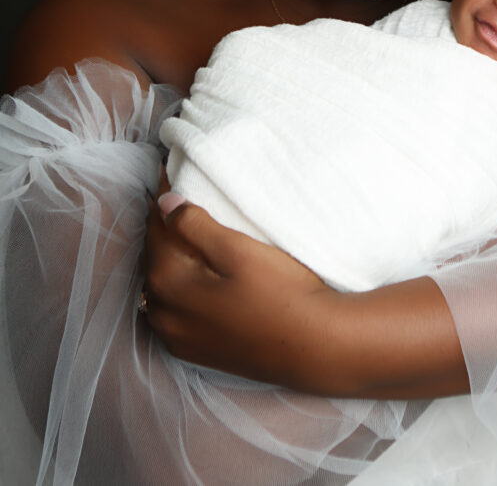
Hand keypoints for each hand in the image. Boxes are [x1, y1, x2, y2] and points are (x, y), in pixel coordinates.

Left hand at [143, 168, 335, 388]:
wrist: (316, 346)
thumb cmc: (281, 293)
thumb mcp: (238, 250)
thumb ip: (194, 225)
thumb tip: (165, 204)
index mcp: (169, 282)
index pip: (157, 226)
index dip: (164, 196)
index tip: (168, 169)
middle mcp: (163, 314)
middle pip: (155, 257)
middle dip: (164, 226)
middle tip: (175, 195)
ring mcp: (178, 337)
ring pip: (162, 286)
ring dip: (170, 257)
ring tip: (185, 231)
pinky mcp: (197, 351)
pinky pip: (174, 310)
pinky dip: (179, 287)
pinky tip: (195, 276)